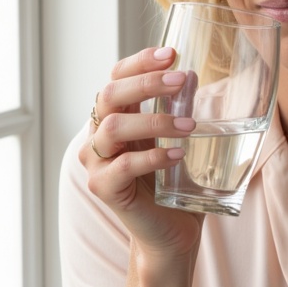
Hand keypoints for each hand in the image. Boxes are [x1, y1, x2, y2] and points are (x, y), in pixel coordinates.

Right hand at [81, 46, 201, 256]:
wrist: (172, 231)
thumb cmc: (174, 184)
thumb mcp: (178, 139)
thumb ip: (179, 110)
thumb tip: (190, 74)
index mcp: (115, 118)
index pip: (116, 78)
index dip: (139, 62)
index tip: (170, 54)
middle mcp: (99, 136)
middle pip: (109, 95)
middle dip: (146, 83)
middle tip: (180, 80)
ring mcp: (97, 162)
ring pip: (113, 128)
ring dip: (154, 120)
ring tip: (188, 125)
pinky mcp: (104, 188)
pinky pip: (123, 166)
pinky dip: (153, 157)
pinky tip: (177, 155)